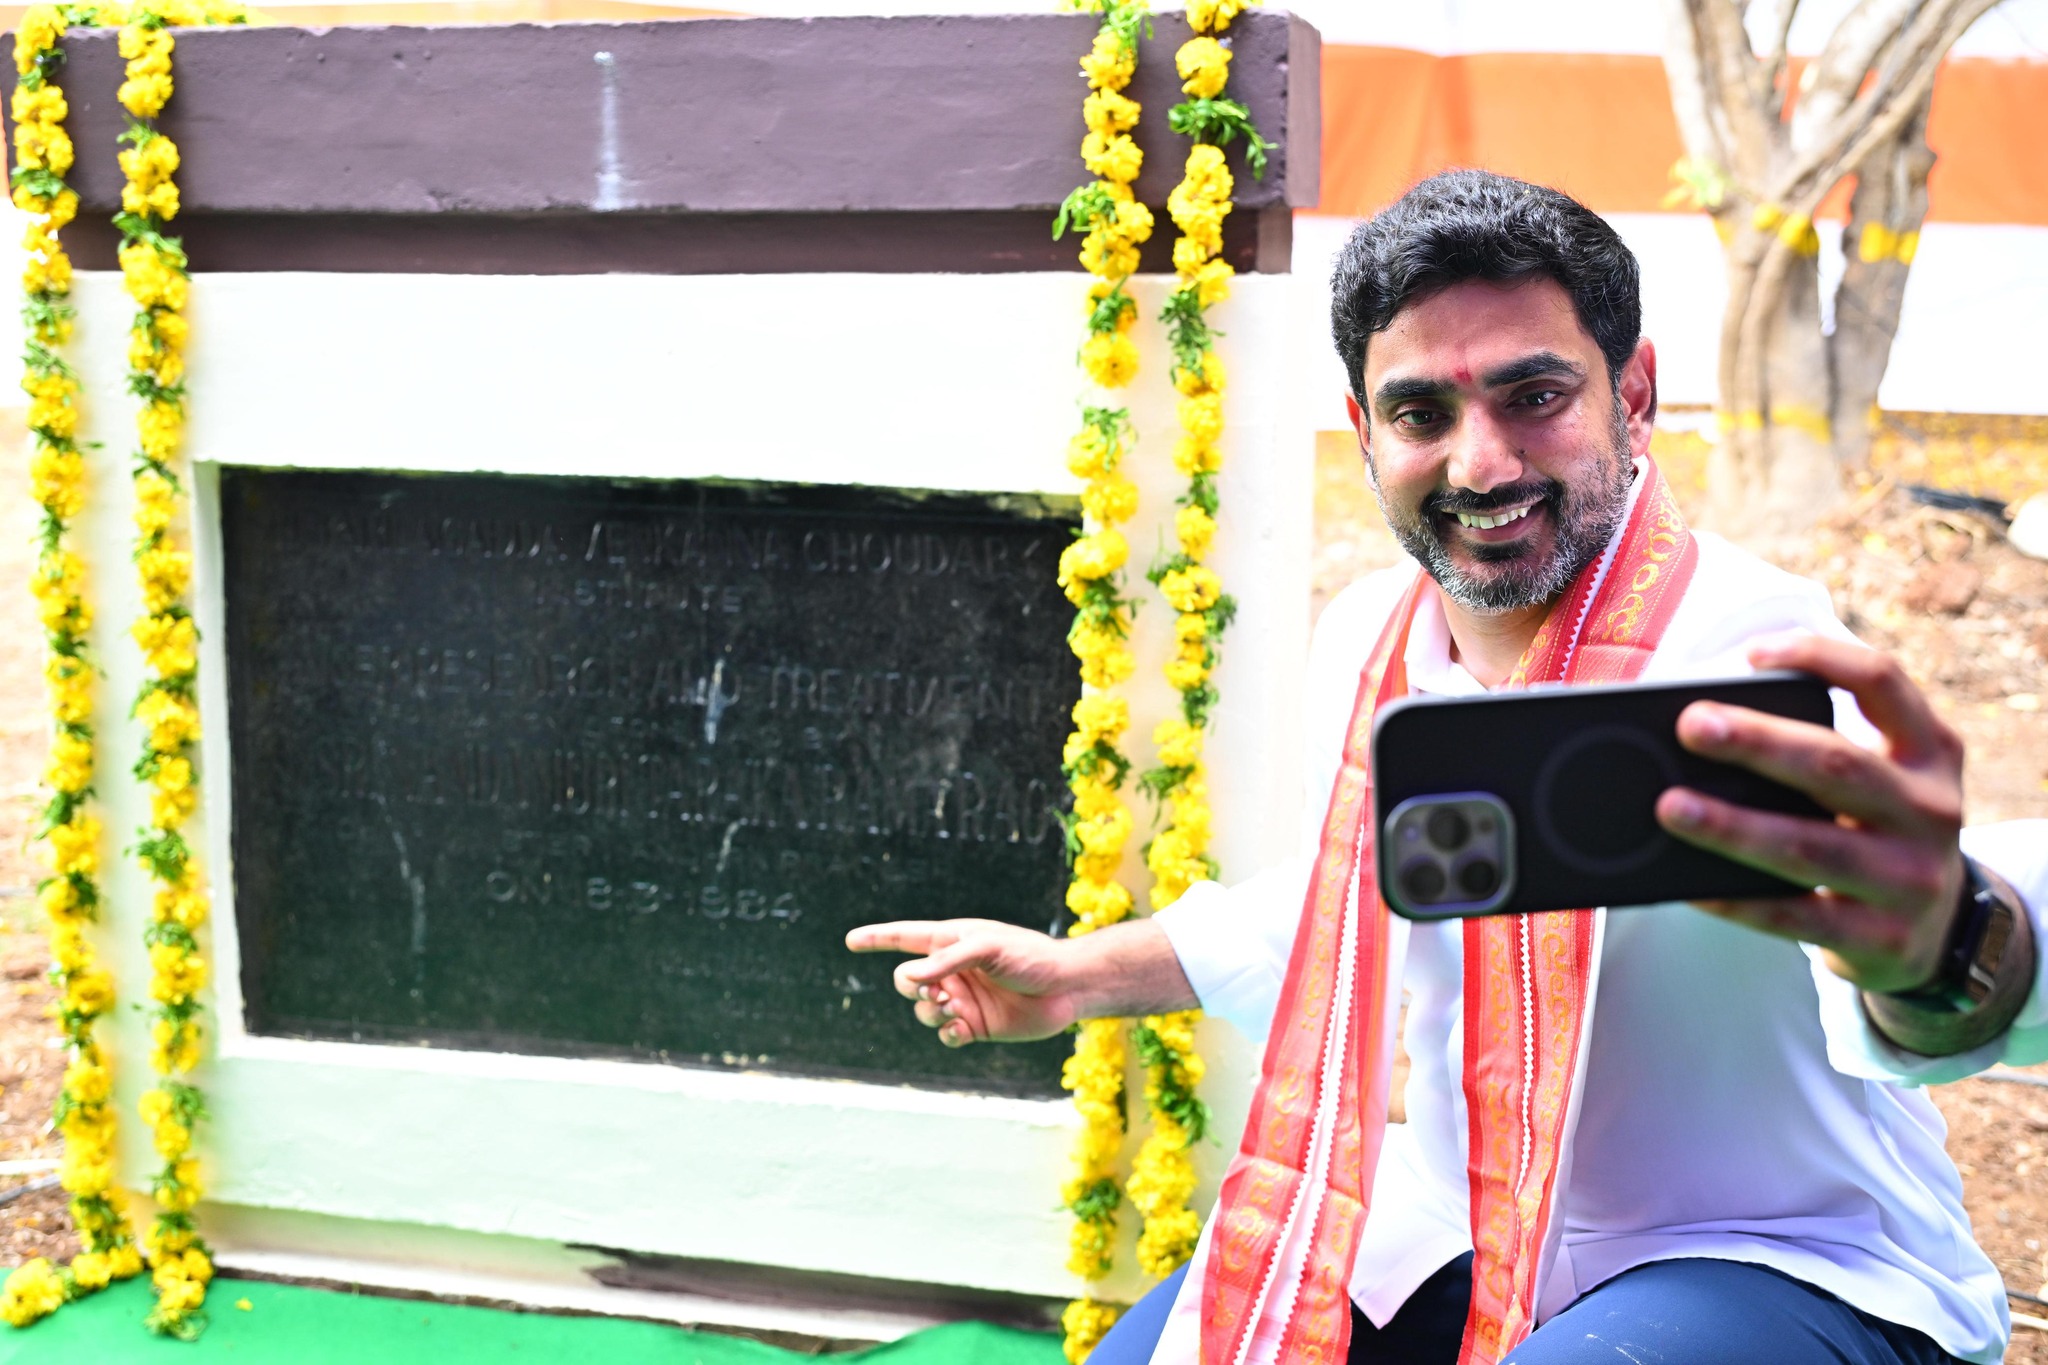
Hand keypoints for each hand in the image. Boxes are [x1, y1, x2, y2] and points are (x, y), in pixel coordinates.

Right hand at [845, 919, 1084, 1047]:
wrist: (1067, 988)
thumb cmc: (1031, 956)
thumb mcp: (987, 947)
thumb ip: (946, 961)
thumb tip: (909, 978)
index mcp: (952, 941)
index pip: (905, 938)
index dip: (877, 938)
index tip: (851, 941)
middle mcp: (952, 971)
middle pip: (907, 982)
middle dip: (913, 989)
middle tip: (938, 993)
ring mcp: (963, 999)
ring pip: (923, 1012)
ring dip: (932, 1013)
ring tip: (956, 1010)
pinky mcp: (976, 1026)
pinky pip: (946, 1035)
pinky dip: (948, 1034)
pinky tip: (962, 1029)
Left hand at [1653, 633, 1966, 993]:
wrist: (1940, 934)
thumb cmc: (1877, 833)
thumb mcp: (1881, 782)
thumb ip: (1818, 750)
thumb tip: (1701, 729)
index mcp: (1929, 752)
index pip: (1883, 683)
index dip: (1821, 658)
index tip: (1752, 653)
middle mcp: (1930, 810)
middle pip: (1837, 765)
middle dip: (1760, 742)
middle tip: (1691, 725)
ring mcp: (1912, 879)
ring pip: (1811, 848)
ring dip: (1735, 826)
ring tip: (1671, 806)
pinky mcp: (1883, 940)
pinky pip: (1796, 917)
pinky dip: (1738, 899)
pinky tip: (1692, 887)